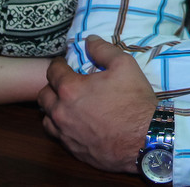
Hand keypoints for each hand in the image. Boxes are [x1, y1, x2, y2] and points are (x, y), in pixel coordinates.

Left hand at [38, 36, 157, 173]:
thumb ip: (103, 50)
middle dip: (52, 86)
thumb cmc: (134, 101)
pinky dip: (62, 126)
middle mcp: (61, 112)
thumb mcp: (124, 65)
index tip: (64, 63)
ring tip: (67, 104)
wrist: (145, 140)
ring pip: (46, 118)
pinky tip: (76, 123)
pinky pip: (58, 136)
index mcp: (70, 89)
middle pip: (44, 95)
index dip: (58, 64)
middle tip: (65, 83)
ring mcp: (65, 134)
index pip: (52, 71)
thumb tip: (89, 40)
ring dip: (53, 108)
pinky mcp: (73, 150)